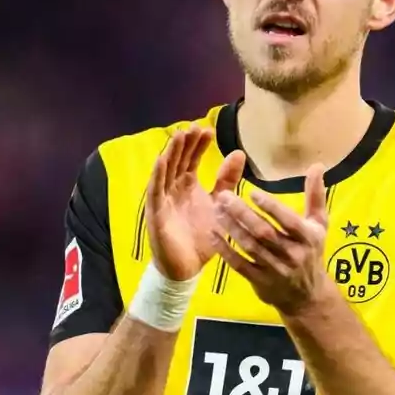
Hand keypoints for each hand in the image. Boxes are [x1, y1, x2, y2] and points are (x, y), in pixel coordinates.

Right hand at [145, 125, 244, 280]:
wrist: (188, 268)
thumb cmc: (201, 237)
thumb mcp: (219, 204)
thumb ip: (226, 181)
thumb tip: (239, 152)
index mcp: (187, 186)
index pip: (191, 160)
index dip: (198, 145)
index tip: (209, 130)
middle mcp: (173, 189)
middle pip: (177, 161)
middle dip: (185, 144)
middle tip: (195, 127)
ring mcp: (163, 200)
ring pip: (165, 172)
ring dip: (171, 153)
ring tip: (179, 136)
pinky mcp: (156, 214)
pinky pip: (155, 192)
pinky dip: (158, 176)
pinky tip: (162, 160)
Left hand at [212, 163, 330, 313]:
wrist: (307, 296)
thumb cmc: (312, 252)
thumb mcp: (319, 225)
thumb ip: (316, 195)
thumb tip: (317, 165)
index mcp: (308, 238)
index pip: (288, 221)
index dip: (270, 207)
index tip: (252, 193)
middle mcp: (292, 254)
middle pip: (264, 233)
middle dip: (242, 214)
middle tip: (223, 196)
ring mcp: (275, 270)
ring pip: (249, 247)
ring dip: (231, 228)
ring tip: (216, 209)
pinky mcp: (260, 282)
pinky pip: (239, 265)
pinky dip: (225, 250)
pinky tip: (213, 233)